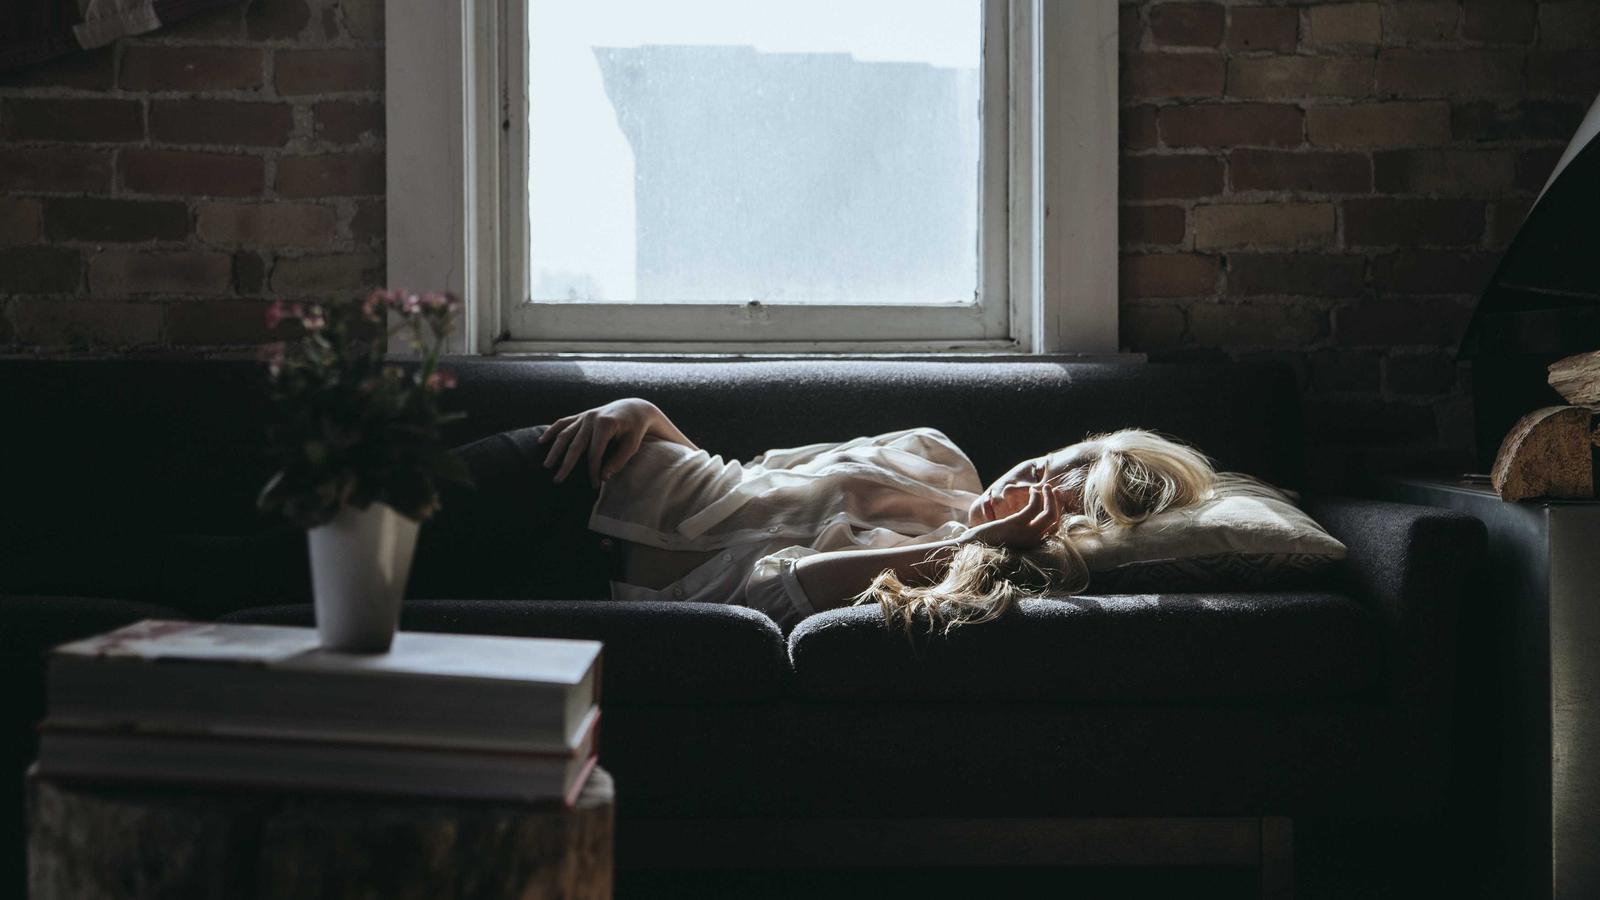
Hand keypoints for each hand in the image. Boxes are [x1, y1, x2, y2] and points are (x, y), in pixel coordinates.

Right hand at [536, 398, 660, 486]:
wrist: (633, 408)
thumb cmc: (635, 429)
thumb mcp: (632, 445)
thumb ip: (619, 461)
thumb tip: (603, 477)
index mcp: (605, 424)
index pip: (594, 453)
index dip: (593, 470)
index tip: (594, 485)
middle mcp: (592, 418)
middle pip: (575, 445)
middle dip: (566, 464)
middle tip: (558, 480)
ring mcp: (585, 415)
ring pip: (565, 434)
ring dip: (555, 450)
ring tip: (547, 465)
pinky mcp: (581, 415)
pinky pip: (563, 422)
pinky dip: (552, 431)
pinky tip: (542, 441)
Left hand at [963, 483, 1062, 550]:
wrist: (969, 548)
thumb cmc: (985, 543)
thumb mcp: (1007, 538)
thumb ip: (1019, 531)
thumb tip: (1026, 518)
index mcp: (1032, 546)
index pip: (1054, 530)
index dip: (1057, 513)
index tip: (1055, 501)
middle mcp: (1033, 542)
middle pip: (1055, 521)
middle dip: (1057, 503)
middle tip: (1053, 490)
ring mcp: (1026, 534)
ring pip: (1049, 514)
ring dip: (1049, 497)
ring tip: (1045, 487)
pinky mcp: (1016, 524)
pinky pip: (1034, 507)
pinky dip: (1036, 496)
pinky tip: (1032, 490)